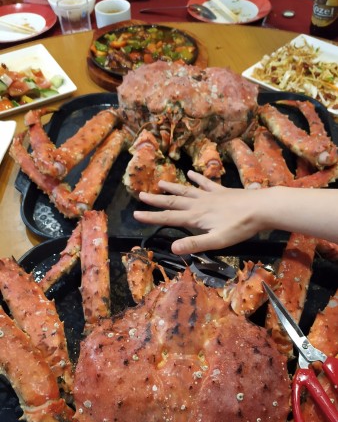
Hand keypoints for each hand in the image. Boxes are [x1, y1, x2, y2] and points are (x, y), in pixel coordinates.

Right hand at [134, 170, 262, 253]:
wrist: (262, 207)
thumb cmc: (241, 227)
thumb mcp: (217, 240)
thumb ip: (195, 244)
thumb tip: (172, 248)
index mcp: (196, 217)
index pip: (169, 218)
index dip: (151, 217)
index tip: (136, 214)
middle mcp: (200, 204)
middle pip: (174, 202)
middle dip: (156, 200)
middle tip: (141, 195)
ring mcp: (211, 195)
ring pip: (187, 191)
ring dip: (173, 188)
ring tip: (160, 183)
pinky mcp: (222, 191)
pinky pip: (206, 183)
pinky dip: (198, 178)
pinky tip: (191, 173)